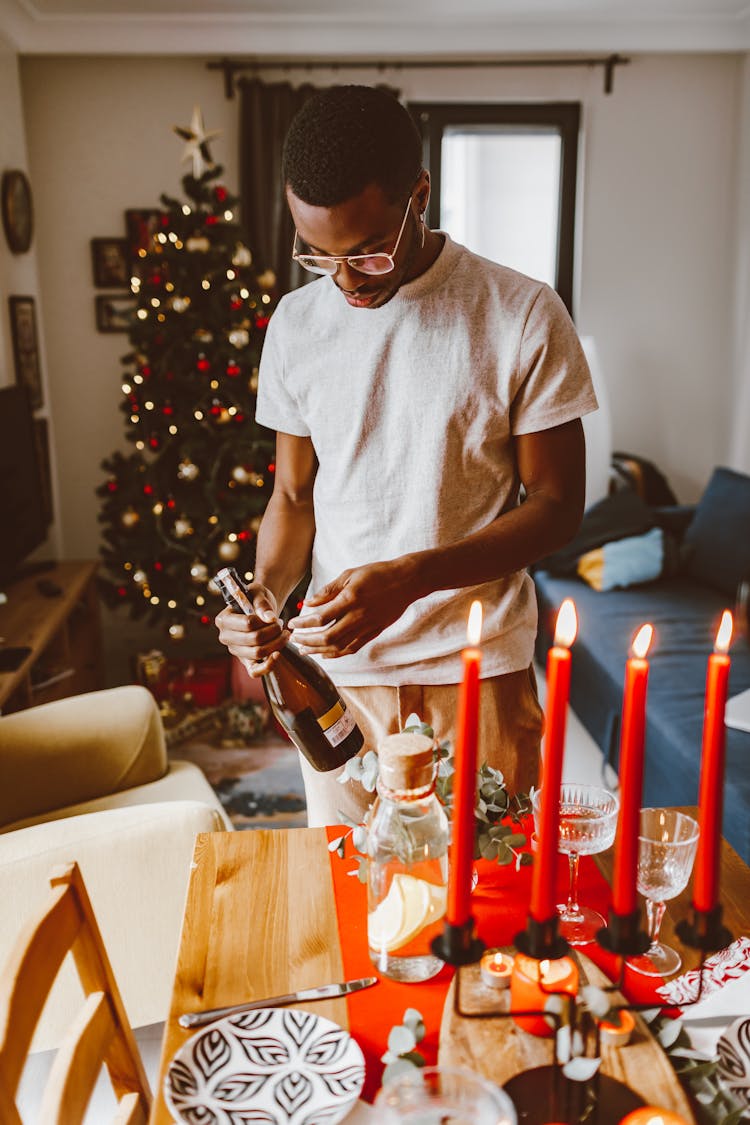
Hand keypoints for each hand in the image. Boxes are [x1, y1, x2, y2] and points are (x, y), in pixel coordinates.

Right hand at [214, 584, 289, 675]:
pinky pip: (254, 671)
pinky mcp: (245, 661)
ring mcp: (235, 651)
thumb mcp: (259, 593)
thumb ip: (262, 604)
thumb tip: (270, 618)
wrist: (259, 609)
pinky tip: (278, 654)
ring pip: (258, 653)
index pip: (248, 624)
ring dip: (276, 643)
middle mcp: (226, 637)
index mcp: (223, 620)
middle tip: (281, 624)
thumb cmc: (256, 599)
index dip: (265, 621)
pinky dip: (268, 665)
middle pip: (254, 639)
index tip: (274, 617)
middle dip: (274, 631)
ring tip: (284, 634)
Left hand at [287, 559, 415, 657]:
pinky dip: (337, 654)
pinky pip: (353, 648)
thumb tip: (309, 603)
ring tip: (305, 650)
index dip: (303, 624)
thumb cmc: (377, 573)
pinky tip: (326, 654)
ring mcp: (367, 627)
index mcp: (350, 600)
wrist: (406, 581)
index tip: (292, 624)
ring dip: (319, 651)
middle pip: (328, 638)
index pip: (321, 618)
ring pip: (339, 647)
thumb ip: (328, 591)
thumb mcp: (350, 574)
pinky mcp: (374, 632)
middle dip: (307, 641)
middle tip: (294, 640)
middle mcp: (358, 617)